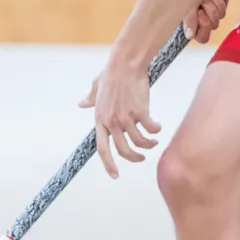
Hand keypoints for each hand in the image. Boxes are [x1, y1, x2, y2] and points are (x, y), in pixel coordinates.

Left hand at [78, 60, 158, 177]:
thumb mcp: (96, 87)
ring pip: (139, 142)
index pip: (102, 149)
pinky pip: (150, 128)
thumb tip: (81, 104)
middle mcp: (112, 122)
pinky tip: (158, 127)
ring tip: (153, 142)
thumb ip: (90, 99)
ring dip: (148, 145)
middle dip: (134, 159)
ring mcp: (126, 117)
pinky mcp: (140, 111)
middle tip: (141, 158)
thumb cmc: (111, 74)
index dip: (108, 165)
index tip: (115, 175)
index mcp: (100, 119)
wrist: (125, 64)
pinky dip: (156, 130)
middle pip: (123, 151)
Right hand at [184, 0, 231, 44]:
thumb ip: (189, 19)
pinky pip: (223, 12)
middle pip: (207, 33)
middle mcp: (199, 20)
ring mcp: (211, 14)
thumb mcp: (188, 1)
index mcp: (188, 21)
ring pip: (216, 22)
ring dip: (211, 7)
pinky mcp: (221, 6)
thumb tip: (189, 36)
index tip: (198, 15)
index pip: (199, 37)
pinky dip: (218, 1)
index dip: (201, 31)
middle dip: (206, 18)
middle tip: (201, 5)